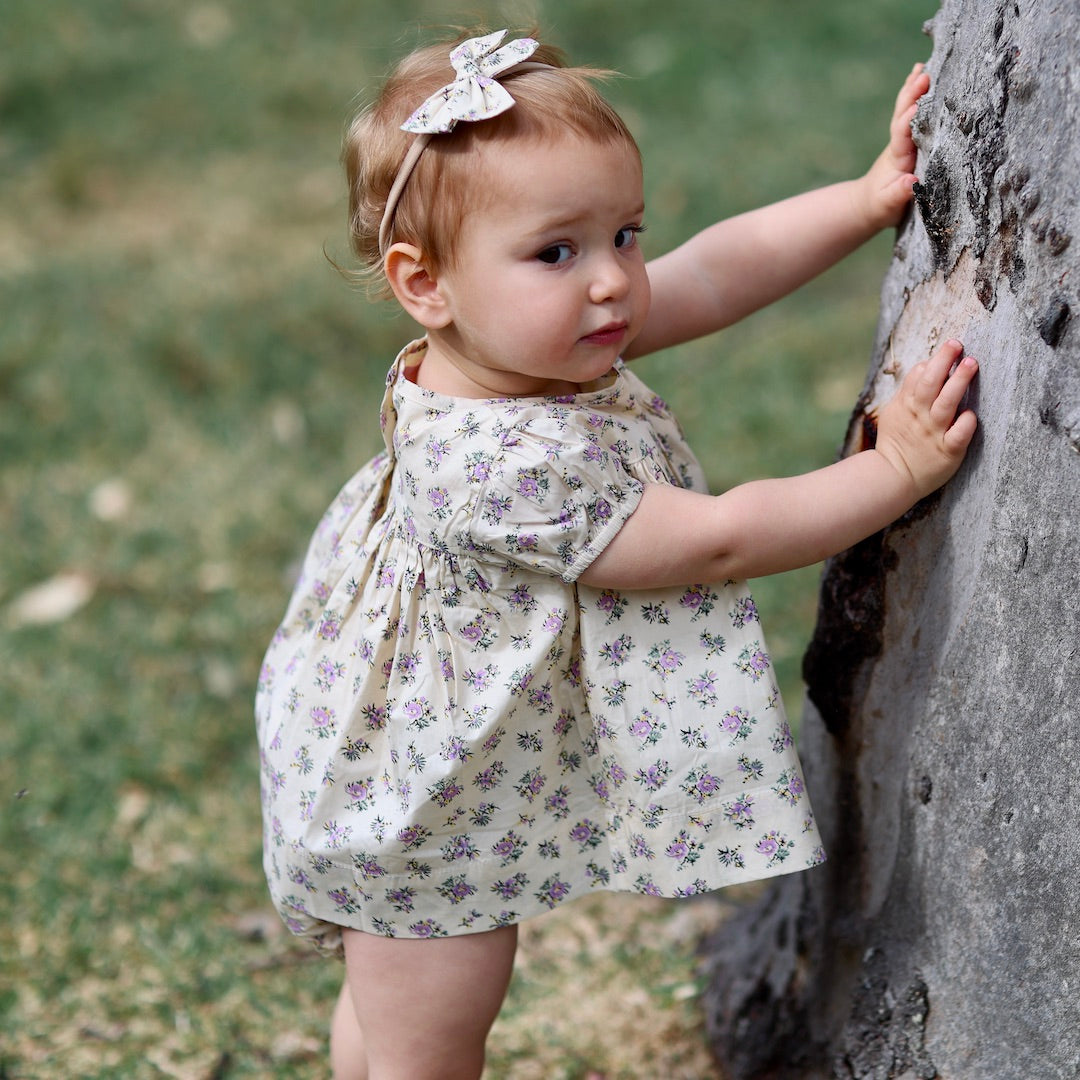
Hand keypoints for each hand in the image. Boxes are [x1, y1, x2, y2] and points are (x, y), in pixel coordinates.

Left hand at [856, 63, 930, 230]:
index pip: (902, 135)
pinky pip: (912, 113)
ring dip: (913, 89)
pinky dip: (916, 95)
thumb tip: (911, 184)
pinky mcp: (908, 140)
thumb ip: (899, 194)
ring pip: (906, 111)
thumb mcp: (889, 205)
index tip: (917, 106)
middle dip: (912, 96)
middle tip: (924, 75)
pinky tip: (922, 74)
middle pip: (904, 116)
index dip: (909, 121)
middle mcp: (899, 144)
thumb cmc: (880, 206)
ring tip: (923, 67)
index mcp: (897, 158)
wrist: (867, 205)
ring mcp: (902, 140)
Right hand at [874, 339, 978, 499]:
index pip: (918, 377)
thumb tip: (923, 365)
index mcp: (907, 405)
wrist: (892, 476)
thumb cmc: (897, 442)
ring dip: (958, 382)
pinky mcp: (947, 452)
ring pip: (946, 404)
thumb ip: (908, 391)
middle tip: (958, 345)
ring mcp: (933, 434)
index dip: (933, 361)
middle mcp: (920, 416)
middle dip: (944, 362)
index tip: (950, 348)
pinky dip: (964, 425)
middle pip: (931, 384)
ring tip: (971, 363)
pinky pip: (957, 436)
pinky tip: (971, 415)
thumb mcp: (893, 412)